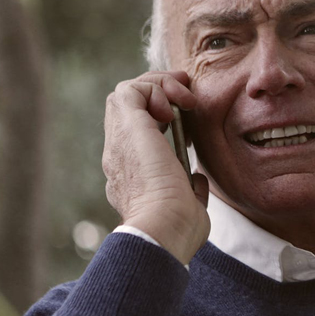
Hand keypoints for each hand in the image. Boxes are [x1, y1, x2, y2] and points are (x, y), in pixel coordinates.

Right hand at [103, 70, 209, 263]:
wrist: (164, 229)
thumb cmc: (179, 228)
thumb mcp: (188, 205)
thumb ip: (189, 188)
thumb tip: (195, 179)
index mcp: (131, 174)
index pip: (137, 134)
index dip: (160, 118)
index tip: (188, 123)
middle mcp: (119, 155)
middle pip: (127, 107)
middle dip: (158, 93)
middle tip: (187, 98)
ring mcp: (120, 141)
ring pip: (126, 93)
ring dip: (159, 86)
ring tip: (185, 98)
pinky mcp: (128, 128)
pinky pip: (131, 90)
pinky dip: (156, 87)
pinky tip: (176, 104)